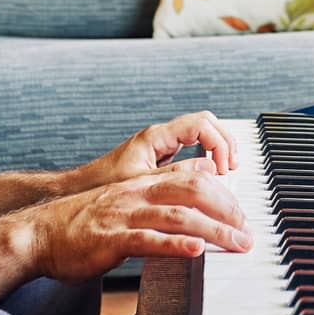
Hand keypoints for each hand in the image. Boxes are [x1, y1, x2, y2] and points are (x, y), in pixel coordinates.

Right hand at [29, 168, 250, 280]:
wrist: (37, 234)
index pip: (193, 177)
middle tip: (247, 232)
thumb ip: (163, 183)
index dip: (224, 193)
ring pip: (177, 215)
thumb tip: (203, 169)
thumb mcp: (127, 195)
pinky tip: (196, 250)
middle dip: (227, 210)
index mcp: (141, 182)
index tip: (243, 214)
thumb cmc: (83, 221)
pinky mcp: (110, 240)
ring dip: (213, 230)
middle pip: (193, 190)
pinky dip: (174, 246)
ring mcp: (123, 215)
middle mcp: (136, 193)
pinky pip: (147, 241)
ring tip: (237, 243)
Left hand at [83, 111, 239, 188]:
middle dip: (225, 141)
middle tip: (233, 166)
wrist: (80, 192)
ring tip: (227, 171)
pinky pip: (193, 147)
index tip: (224, 168)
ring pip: (201, 133)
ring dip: (218, 148)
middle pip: (206, 123)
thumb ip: (176, 176)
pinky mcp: (161, 157)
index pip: (201, 124)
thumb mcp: (142, 184)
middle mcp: (160, 136)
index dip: (219, 144)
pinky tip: (211, 176)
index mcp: (156, 137)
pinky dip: (208, 157)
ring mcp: (162, 145)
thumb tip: (209, 170)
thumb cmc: (103, 187)